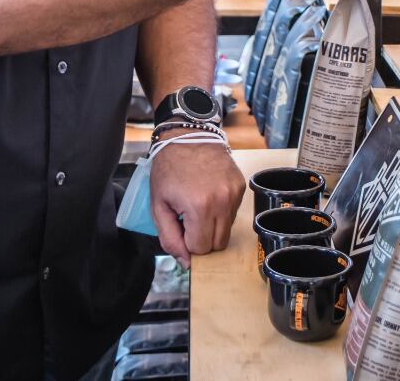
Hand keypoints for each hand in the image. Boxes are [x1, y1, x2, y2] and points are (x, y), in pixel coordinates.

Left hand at [149, 139, 244, 267]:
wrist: (186, 135)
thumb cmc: (168, 169)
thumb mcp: (158, 206)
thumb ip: (170, 238)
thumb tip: (186, 263)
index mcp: (199, 207)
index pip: (201, 248)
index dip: (187, 243)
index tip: (180, 227)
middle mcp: (223, 201)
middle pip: (218, 244)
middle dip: (202, 238)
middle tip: (189, 220)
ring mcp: (235, 193)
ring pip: (228, 231)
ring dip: (212, 226)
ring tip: (198, 206)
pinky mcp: (241, 186)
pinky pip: (234, 213)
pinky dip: (221, 212)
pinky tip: (208, 196)